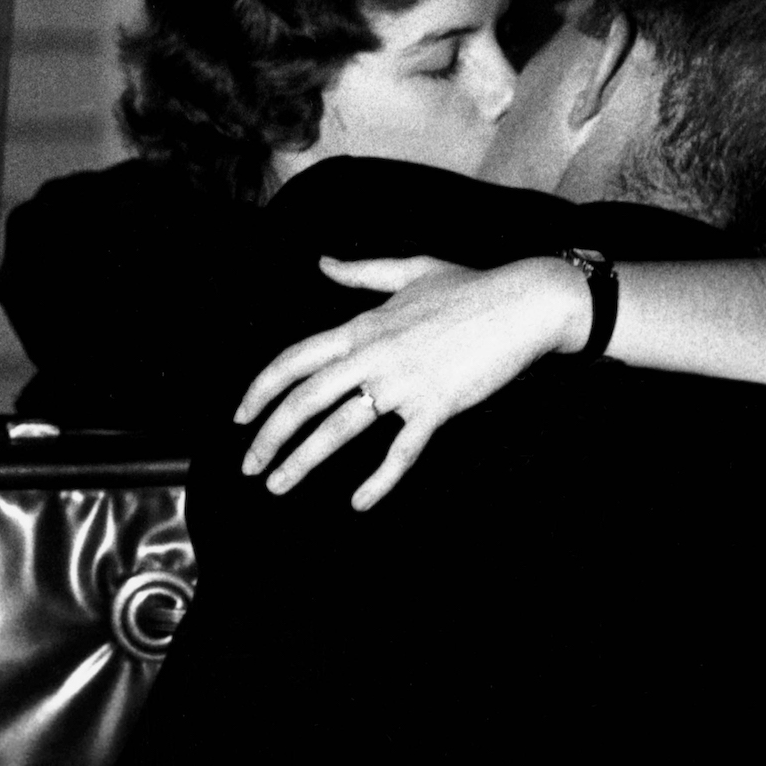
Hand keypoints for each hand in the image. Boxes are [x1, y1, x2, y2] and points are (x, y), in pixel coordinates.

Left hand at [234, 255, 589, 510]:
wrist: (525, 301)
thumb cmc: (470, 285)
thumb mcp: (408, 270)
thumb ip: (359, 273)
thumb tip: (322, 263)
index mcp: (362, 325)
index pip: (294, 359)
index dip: (260, 389)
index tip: (240, 417)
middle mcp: (373, 354)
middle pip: (304, 400)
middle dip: (268, 436)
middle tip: (248, 466)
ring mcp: (403, 382)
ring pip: (339, 428)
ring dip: (303, 462)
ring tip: (277, 487)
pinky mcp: (437, 405)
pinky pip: (401, 451)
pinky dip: (378, 480)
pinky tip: (358, 503)